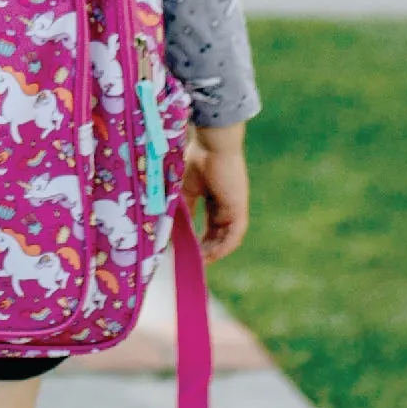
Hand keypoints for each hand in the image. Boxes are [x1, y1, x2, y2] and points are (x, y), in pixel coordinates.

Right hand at [181, 122, 248, 261]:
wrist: (211, 144)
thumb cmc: (195, 160)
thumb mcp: (183, 191)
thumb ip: (181, 211)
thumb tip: (168, 232)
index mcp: (213, 197)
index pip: (209, 225)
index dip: (198, 240)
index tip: (186, 252)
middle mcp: (226, 204)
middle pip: (217, 234)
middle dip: (205, 250)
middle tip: (192, 263)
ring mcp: (234, 207)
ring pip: (226, 237)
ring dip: (214, 252)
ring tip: (199, 263)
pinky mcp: (238, 209)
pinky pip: (234, 235)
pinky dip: (223, 247)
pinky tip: (210, 256)